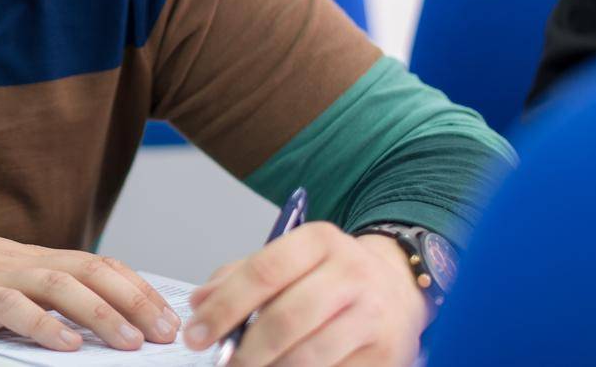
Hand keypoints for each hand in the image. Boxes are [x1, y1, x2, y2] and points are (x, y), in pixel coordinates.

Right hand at [0, 214, 182, 351]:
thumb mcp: (3, 276)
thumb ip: (40, 292)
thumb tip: (86, 321)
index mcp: (37, 258)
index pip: (101, 265)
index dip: (139, 289)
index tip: (170, 316)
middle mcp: (26, 262)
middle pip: (93, 271)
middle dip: (136, 301)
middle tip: (166, 332)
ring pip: (61, 286)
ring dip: (101, 313)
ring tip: (130, 341)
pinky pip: (13, 307)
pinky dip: (43, 324)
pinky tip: (66, 344)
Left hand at [181, 222, 427, 366]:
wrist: (397, 288)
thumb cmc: (329, 275)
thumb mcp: (288, 259)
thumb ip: (240, 277)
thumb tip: (200, 304)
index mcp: (319, 241)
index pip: (263, 272)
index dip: (224, 307)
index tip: (198, 333)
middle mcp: (351, 273)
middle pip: (286, 318)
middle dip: (245, 349)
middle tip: (223, 363)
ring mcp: (373, 316)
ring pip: (311, 356)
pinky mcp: (388, 355)